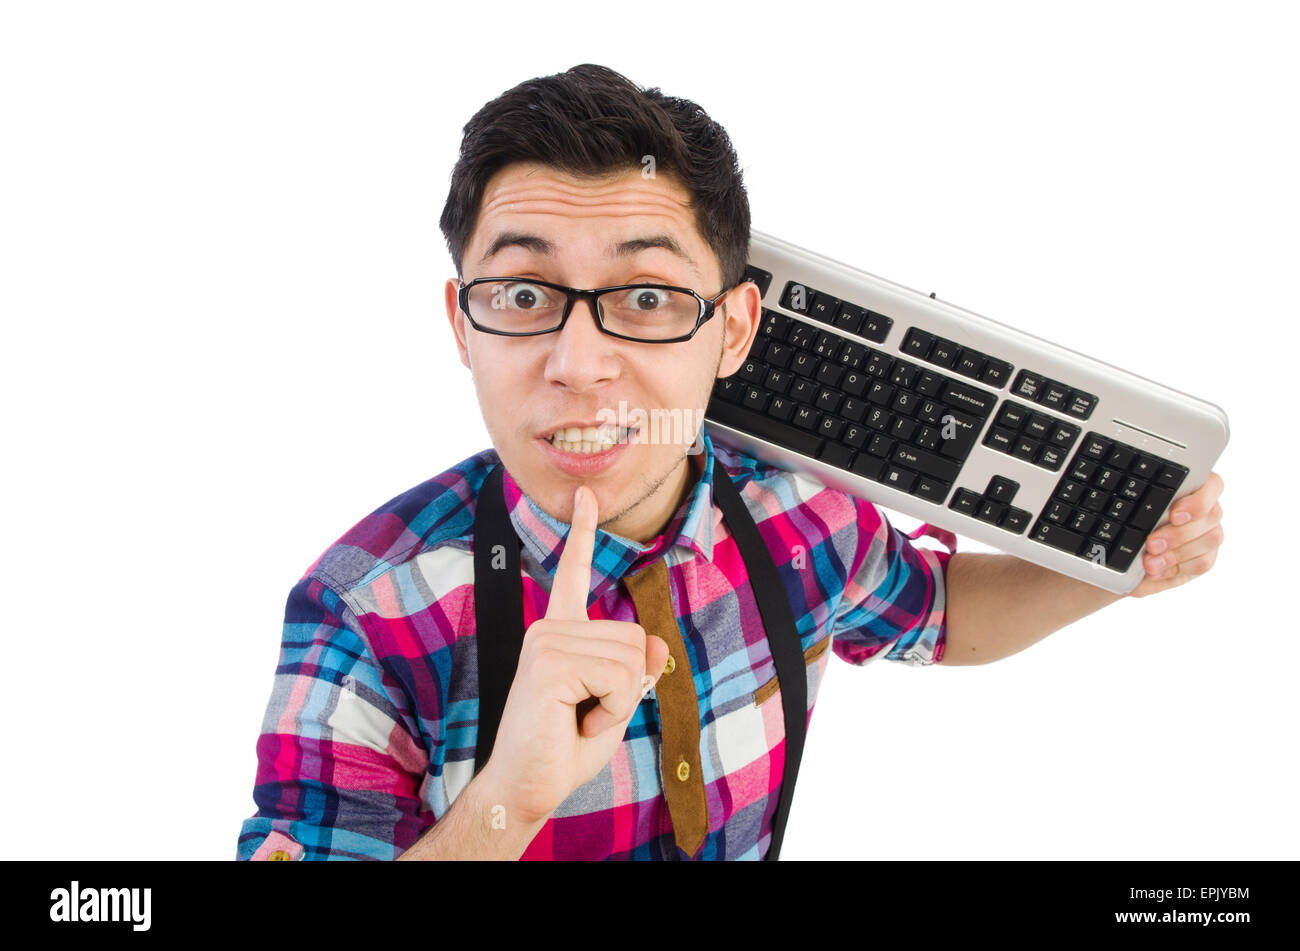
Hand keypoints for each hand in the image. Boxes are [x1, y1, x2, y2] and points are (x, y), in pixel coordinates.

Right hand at [479, 484, 669, 825]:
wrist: (525, 787)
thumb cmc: (563, 749)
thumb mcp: (614, 704)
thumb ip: (634, 670)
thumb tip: (655, 642)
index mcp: (559, 632)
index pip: (572, 573)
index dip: (582, 532)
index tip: (586, 493)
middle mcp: (549, 628)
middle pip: (633, 637)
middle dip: (626, 687)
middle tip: (585, 714)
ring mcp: (545, 641)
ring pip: (629, 658)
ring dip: (618, 701)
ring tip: (578, 719)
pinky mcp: (548, 662)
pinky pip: (618, 677)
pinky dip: (612, 709)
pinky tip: (576, 721)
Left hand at [1127, 471, 1224, 598]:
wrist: (1117, 563)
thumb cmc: (1123, 531)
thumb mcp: (1125, 516)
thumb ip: (1142, 507)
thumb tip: (1144, 510)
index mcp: (1188, 491)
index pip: (1211, 485)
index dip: (1198, 500)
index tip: (1174, 515)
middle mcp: (1202, 511)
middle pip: (1212, 515)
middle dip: (1179, 532)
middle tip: (1151, 543)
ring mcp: (1206, 535)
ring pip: (1210, 538)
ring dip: (1177, 552)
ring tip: (1149, 562)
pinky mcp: (1203, 558)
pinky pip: (1202, 562)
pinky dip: (1176, 567)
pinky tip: (1155, 570)